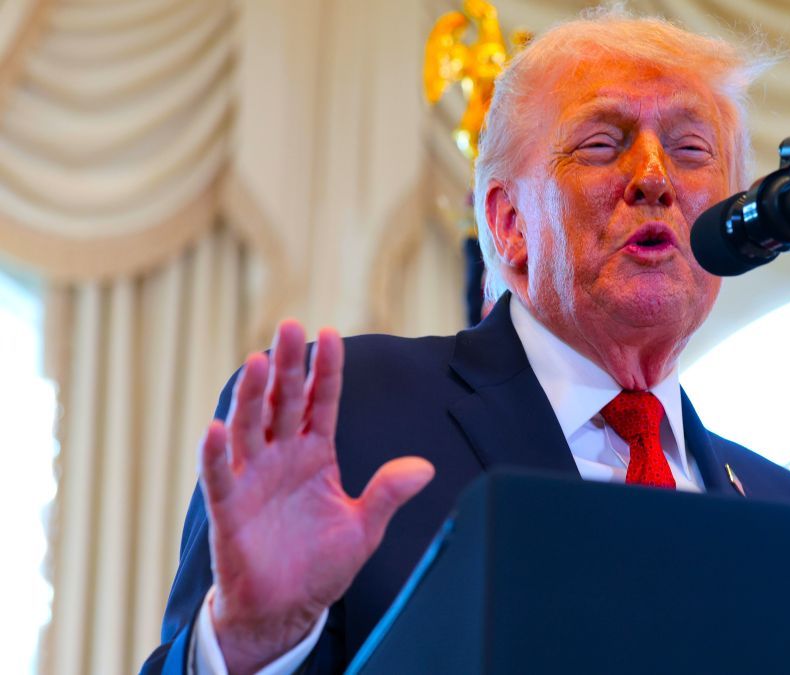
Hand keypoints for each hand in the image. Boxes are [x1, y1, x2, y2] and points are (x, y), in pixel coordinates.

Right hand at [198, 320, 433, 674]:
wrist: (286, 608)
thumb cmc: (321, 563)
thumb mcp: (364, 526)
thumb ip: (387, 494)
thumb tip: (425, 468)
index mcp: (315, 454)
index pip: (321, 402)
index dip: (325, 370)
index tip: (330, 332)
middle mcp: (281, 457)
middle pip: (282, 401)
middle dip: (286, 365)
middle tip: (289, 324)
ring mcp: (252, 479)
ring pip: (249, 427)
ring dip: (251, 395)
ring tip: (257, 360)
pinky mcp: (228, 509)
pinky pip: (220, 476)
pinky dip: (215, 453)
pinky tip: (215, 426)